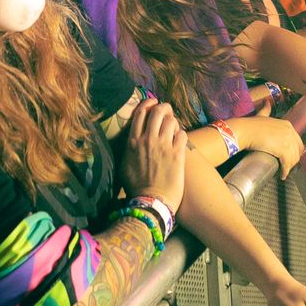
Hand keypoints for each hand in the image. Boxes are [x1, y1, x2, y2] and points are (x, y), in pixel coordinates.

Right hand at [118, 95, 186, 211]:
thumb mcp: (123, 164)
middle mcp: (148, 139)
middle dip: (164, 108)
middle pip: (158, 112)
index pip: (140, 112)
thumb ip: (128, 149)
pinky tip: (179, 141)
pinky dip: (181, 135)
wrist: (150, 201)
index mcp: (133, 141)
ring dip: (174, 122)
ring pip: (171, 121)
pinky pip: (182, 134)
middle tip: (167, 111)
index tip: (153, 103)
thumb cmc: (135, 186)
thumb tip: (131, 141)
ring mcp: (163, 146)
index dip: (148, 104)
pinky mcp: (177, 154)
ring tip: (174, 128)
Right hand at [234, 116, 303, 178]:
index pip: (298, 141)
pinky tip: (283, 175)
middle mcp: (289, 132)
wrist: (244, 131)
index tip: (292, 157)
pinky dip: (285, 171)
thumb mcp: (261, 115)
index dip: (295, 151)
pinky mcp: (282, 150)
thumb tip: (266, 103)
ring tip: (284, 171)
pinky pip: (287, 164)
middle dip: (293, 160)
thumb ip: (266, 110)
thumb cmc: (250, 125)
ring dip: (289, 167)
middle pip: (297, 151)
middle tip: (287, 166)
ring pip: (293, 158)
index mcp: (287, 125)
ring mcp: (287, 141)